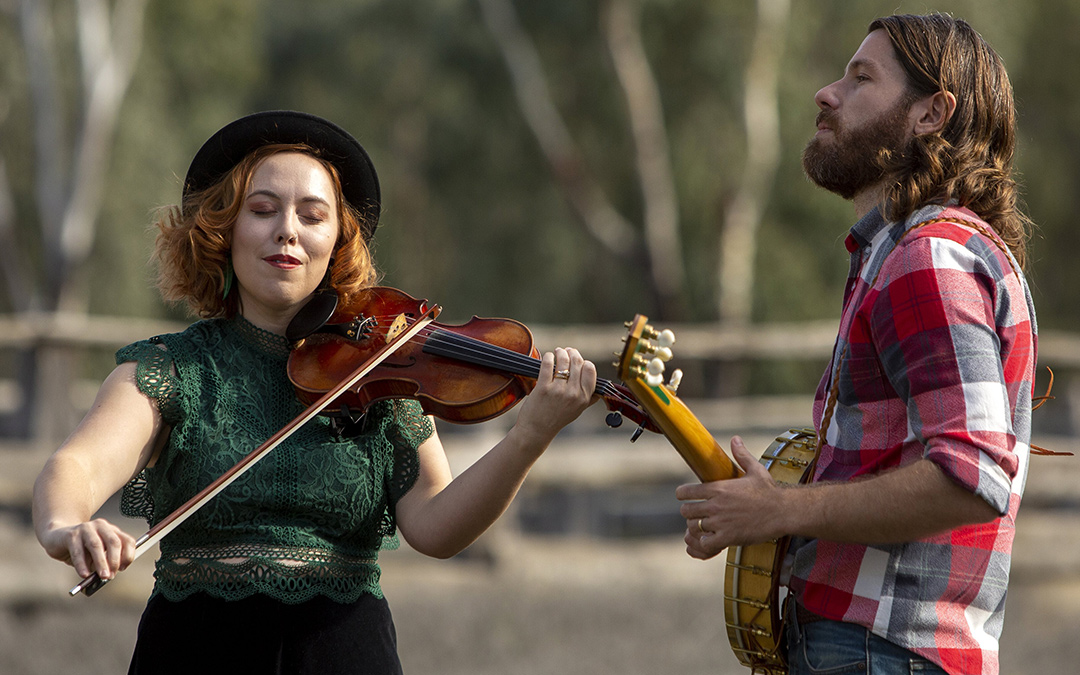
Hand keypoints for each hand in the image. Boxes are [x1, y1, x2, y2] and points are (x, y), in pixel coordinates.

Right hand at [39, 519, 136, 580]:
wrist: (56, 537)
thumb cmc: (81, 548)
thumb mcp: (96, 555)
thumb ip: (104, 562)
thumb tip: (109, 575)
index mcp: (112, 531)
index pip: (127, 541)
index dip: (128, 555)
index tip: (122, 568)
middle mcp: (101, 526)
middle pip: (114, 542)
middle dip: (114, 560)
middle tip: (111, 575)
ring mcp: (86, 528)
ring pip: (96, 545)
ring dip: (101, 562)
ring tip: (103, 576)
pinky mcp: (71, 534)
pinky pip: (78, 551)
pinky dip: (82, 564)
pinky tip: (84, 574)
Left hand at [513, 348, 596, 445]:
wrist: (536, 430)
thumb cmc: (556, 420)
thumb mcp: (577, 411)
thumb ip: (588, 400)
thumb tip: (598, 392)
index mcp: (584, 398)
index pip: (590, 370)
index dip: (584, 362)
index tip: (578, 360)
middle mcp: (573, 394)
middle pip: (577, 362)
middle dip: (572, 353)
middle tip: (567, 351)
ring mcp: (558, 391)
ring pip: (563, 361)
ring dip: (561, 352)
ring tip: (558, 351)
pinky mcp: (543, 388)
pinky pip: (548, 364)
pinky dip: (549, 356)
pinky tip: (548, 356)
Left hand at [676, 436, 782, 559]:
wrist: (784, 511)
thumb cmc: (770, 491)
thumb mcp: (755, 469)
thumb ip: (741, 455)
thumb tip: (735, 439)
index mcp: (719, 488)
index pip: (686, 492)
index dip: (683, 494)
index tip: (685, 497)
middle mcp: (716, 505)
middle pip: (686, 510)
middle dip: (689, 512)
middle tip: (696, 513)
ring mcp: (721, 522)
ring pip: (694, 527)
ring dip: (696, 528)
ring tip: (703, 526)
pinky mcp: (729, 538)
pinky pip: (705, 544)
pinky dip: (705, 543)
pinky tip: (711, 539)